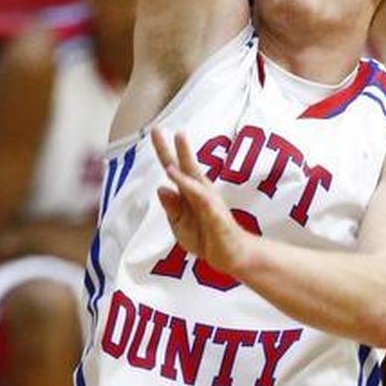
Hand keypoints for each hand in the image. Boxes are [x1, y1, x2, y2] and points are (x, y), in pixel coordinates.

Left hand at [152, 128, 255, 279]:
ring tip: (172, 155)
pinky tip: (183, 185)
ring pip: (194, 181)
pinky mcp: (216, 216)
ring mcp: (209, 202)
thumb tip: (161, 188)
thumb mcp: (180, 225)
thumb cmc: (206, 237)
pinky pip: (204, 201)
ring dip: (183, 167)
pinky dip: (193, 191)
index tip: (155, 130)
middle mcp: (200, 192)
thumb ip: (172, 208)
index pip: (174, 167)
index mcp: (189, 192)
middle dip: (175, 148)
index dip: (164, 150)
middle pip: (186, 166)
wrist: (230, 256)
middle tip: (158, 129)